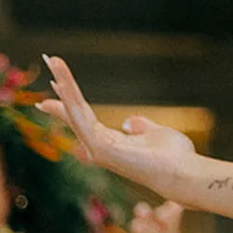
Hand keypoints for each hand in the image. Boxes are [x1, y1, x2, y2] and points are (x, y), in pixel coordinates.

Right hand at [40, 55, 195, 194]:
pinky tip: (64, 82)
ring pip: (75, 111)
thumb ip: (142, 127)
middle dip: (62, 88)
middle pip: (75, 112)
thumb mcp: (156, 133)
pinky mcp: (100, 148)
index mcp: (110, 142)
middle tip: (50, 61)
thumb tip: (130, 121)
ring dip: (65, 85)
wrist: (183, 171)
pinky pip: (81, 117)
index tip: (55, 85)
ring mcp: (97, 149)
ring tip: (54, 61)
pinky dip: (71, 98)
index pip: (84, 118)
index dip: (69, 102)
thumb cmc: (174, 157)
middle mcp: (99, 147)